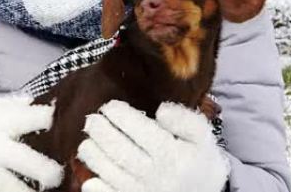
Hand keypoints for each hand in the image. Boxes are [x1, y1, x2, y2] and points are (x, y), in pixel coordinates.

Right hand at [0, 93, 62, 191]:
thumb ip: (10, 105)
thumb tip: (34, 101)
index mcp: (0, 121)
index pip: (36, 118)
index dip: (53, 122)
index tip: (66, 126)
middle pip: (32, 163)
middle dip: (51, 172)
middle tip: (59, 175)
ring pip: (17, 188)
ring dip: (33, 191)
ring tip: (42, 191)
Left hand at [77, 100, 228, 191]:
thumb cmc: (199, 162)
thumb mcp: (202, 137)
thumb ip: (185, 119)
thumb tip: (161, 110)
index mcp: (172, 154)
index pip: (139, 129)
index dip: (118, 114)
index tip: (109, 107)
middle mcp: (156, 175)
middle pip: (118, 149)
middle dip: (100, 131)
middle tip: (92, 120)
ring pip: (108, 171)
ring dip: (92, 154)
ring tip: (88, 142)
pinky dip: (94, 186)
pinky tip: (91, 176)